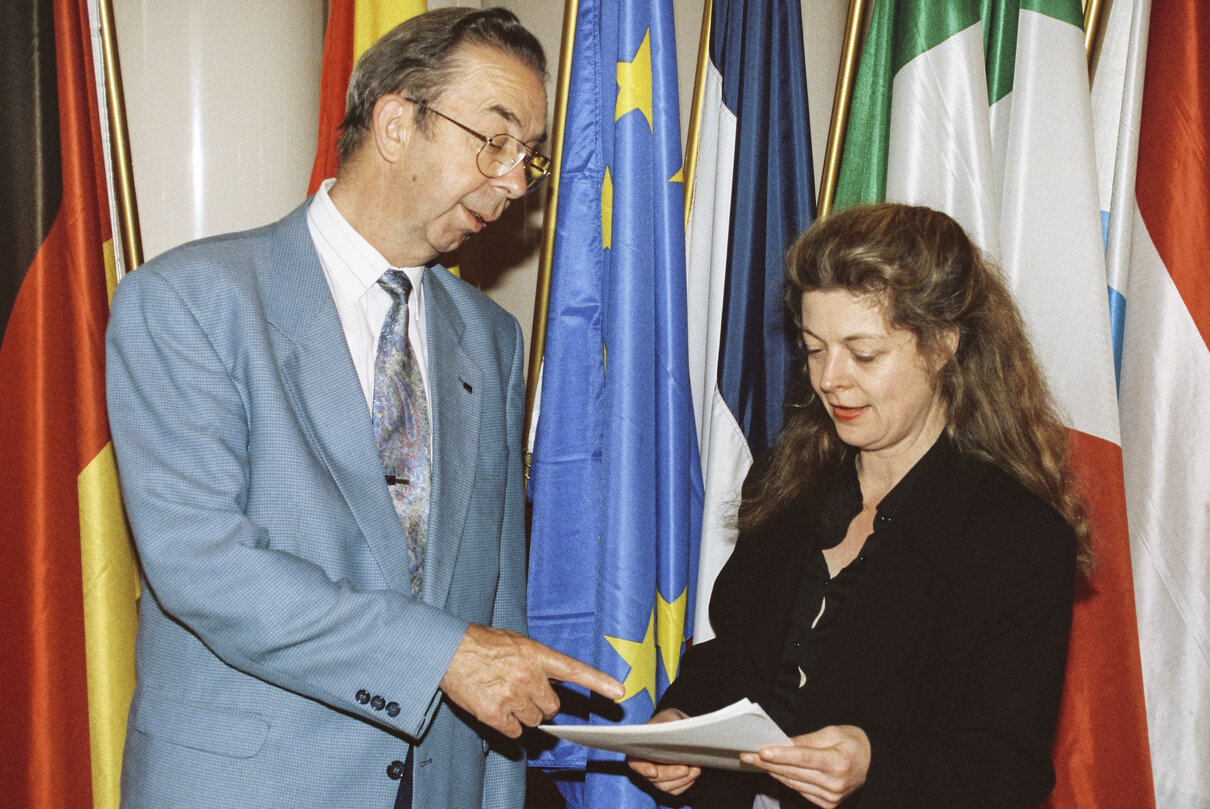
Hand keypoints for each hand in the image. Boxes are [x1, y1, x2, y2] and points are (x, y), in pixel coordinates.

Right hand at [439, 624, 623, 737]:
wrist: (447, 650)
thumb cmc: (481, 643)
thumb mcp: (516, 642)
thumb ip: (538, 660)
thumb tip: (552, 679)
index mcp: (536, 654)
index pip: (575, 670)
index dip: (598, 683)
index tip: (618, 692)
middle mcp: (528, 676)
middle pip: (552, 707)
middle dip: (541, 703)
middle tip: (521, 691)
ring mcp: (512, 696)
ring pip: (533, 720)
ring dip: (523, 714)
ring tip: (504, 695)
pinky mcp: (495, 714)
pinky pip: (514, 732)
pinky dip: (507, 725)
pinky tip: (495, 708)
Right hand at [627, 708, 701, 795]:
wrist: (680, 730)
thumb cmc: (670, 721)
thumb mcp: (669, 716)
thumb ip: (671, 724)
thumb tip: (677, 734)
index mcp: (638, 747)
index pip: (634, 762)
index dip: (642, 768)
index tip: (653, 772)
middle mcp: (644, 764)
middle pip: (653, 777)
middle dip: (670, 774)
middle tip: (686, 768)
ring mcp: (655, 776)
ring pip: (665, 786)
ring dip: (681, 780)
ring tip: (695, 769)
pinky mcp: (667, 782)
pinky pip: (674, 789)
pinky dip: (685, 783)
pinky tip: (694, 774)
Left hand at [739, 725, 869, 808]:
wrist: (873, 764)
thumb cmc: (853, 743)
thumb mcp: (832, 733)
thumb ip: (806, 740)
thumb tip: (782, 742)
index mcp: (838, 763)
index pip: (804, 758)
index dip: (781, 754)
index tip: (762, 751)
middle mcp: (834, 784)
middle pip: (794, 772)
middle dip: (767, 763)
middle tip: (747, 754)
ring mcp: (831, 798)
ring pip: (793, 783)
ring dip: (772, 772)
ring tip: (754, 761)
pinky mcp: (827, 805)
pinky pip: (799, 790)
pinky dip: (785, 780)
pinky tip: (773, 771)